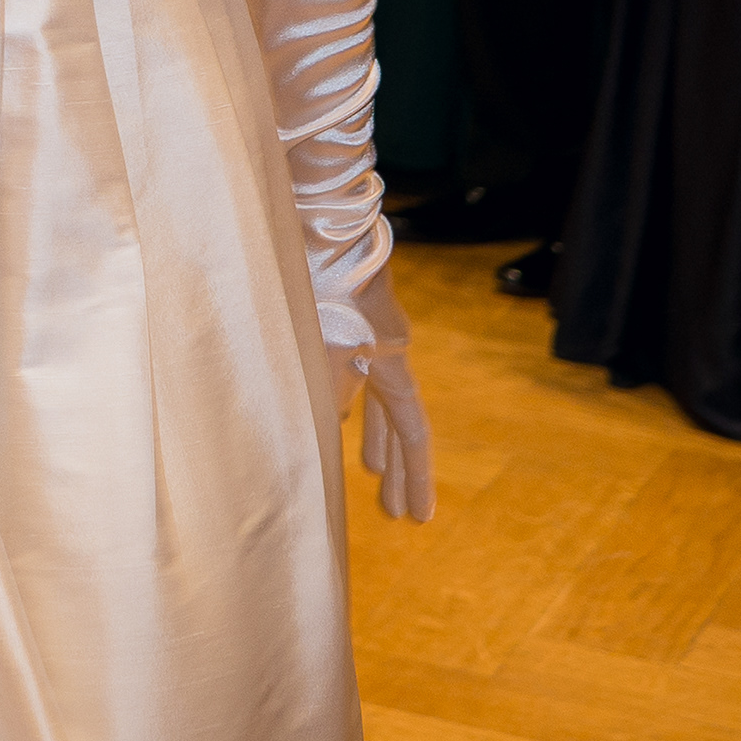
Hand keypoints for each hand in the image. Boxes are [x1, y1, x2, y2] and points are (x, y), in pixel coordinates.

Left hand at [328, 266, 433, 521]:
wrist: (321, 223)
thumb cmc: (321, 280)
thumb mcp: (320, 341)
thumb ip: (324, 389)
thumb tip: (329, 428)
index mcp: (391, 360)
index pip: (413, 431)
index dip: (416, 476)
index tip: (419, 517)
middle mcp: (386, 351)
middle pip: (397, 422)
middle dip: (395, 469)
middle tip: (395, 511)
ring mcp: (366, 336)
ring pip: (375, 398)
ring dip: (372, 435)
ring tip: (372, 471)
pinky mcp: (342, 322)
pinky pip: (350, 374)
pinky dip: (343, 400)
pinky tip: (334, 415)